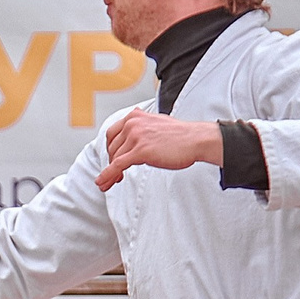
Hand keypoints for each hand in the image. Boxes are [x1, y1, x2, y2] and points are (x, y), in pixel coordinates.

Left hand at [95, 111, 223, 190]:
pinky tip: (103, 183)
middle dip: (111, 162)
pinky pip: (117, 165)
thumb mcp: (156, 122)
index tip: (113, 159)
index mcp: (135, 116)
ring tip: (110, 183)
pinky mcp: (140, 151)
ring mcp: (135, 136)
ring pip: (114, 158)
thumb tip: (134, 133)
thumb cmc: (181, 135)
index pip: (112, 133)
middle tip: (115, 174)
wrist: (196, 139)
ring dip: (110, 172)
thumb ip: (143, 125)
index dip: (111, 148)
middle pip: (112, 147)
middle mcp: (132, 123)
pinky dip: (107, 175)